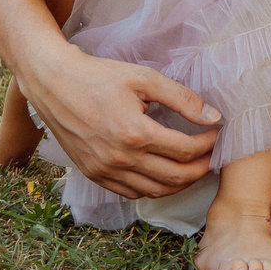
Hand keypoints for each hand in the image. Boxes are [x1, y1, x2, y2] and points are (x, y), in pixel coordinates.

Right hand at [31, 49, 221, 198]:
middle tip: (212, 155)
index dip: (208, 144)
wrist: (53, 84)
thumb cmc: (98, 76)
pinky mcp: (94, 175)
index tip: (217, 133)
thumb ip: (181, 98)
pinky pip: (131, 193)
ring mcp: (105, 171)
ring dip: (180, 183)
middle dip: (201, 168)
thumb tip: (213, 117)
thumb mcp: (143, 78)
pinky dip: (153, 189)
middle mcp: (120, 158)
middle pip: (175, 177)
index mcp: (135, 133)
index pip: (185, 150)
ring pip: (155, 191)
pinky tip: (163, 174)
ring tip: (193, 167)